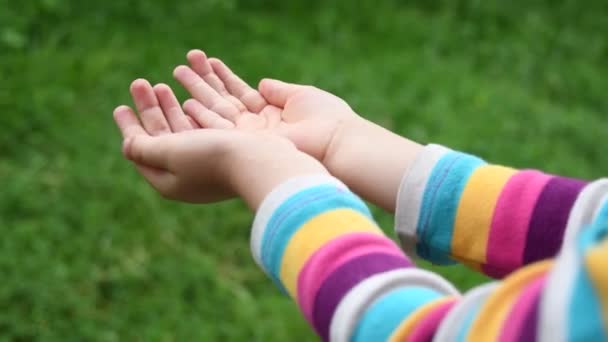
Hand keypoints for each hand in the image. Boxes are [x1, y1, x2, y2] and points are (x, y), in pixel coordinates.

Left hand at [113, 79, 326, 207]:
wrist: (260, 162)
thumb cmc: (212, 157)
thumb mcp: (169, 151)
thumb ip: (144, 148)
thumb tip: (128, 145)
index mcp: (169, 182)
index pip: (141, 152)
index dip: (129, 127)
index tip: (121, 106)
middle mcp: (187, 177)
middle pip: (161, 139)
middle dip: (150, 110)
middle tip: (140, 83)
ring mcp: (208, 167)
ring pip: (181, 132)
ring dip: (169, 107)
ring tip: (160, 84)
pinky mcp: (227, 156)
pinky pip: (201, 131)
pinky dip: (191, 113)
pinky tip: (189, 99)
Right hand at [173, 50, 359, 162]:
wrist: (335, 143)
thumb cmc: (326, 118)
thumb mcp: (299, 96)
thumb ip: (277, 90)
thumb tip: (261, 83)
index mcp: (270, 114)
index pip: (239, 92)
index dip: (222, 76)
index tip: (206, 60)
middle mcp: (255, 127)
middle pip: (222, 101)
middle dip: (201, 83)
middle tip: (180, 66)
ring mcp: (249, 138)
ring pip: (215, 113)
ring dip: (195, 94)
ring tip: (176, 75)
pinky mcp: (246, 147)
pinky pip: (218, 130)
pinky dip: (200, 117)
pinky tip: (183, 103)